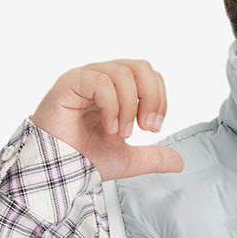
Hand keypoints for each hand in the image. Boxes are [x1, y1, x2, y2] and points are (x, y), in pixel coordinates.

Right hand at [31, 59, 183, 181]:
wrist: (57, 170)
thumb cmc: (84, 160)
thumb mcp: (128, 159)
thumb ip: (154, 157)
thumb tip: (179, 162)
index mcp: (117, 90)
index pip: (150, 75)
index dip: (159, 98)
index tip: (153, 128)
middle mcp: (102, 78)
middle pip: (142, 66)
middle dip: (152, 98)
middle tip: (146, 127)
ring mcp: (85, 78)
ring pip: (123, 72)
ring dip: (131, 106)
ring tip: (121, 132)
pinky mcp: (69, 83)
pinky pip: (101, 81)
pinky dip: (113, 106)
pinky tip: (109, 127)